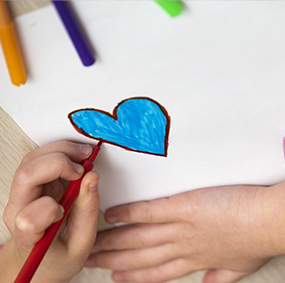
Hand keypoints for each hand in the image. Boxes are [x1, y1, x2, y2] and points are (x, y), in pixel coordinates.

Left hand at [2, 141, 99, 282]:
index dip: (53, 205)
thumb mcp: (81, 243)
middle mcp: (19, 208)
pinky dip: (60, 152)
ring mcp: (23, 193)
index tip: (76, 198)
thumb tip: (92, 178)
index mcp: (28, 235)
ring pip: (32, 160)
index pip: (28, 218)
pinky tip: (76, 157)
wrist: (42, 255)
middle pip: (28, 174)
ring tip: (84, 155)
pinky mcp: (32, 182)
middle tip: (85, 162)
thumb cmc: (58, 255)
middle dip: (60, 160)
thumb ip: (88, 211)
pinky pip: (40, 159)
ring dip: (61, 151)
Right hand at [87, 183, 284, 282]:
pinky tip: (113, 215)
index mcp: (195, 260)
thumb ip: (220, 277)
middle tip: (91, 260)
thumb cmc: (256, 240)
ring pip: (139, 238)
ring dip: (114, 242)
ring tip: (94, 243)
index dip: (135, 276)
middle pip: (141, 257)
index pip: (158, 272)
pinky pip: (150, 213)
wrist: (269, 221)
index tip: (117, 276)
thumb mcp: (240, 267)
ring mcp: (180, 228)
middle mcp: (182, 247)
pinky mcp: (182, 208)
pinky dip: (129, 214)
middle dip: (114, 260)